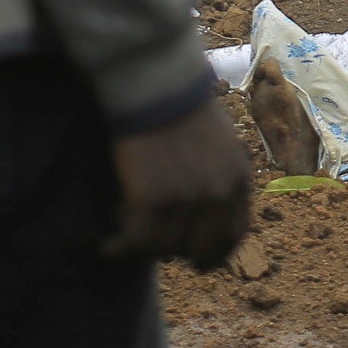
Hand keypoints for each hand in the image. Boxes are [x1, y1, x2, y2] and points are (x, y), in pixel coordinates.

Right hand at [104, 100, 254, 267]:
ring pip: (166, 248)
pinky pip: (138, 243)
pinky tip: (108, 246)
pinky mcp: (153, 199)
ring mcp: (187, 200)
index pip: (234, 235)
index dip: (214, 254)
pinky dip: (120, 249)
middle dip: (177, 251)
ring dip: (144, 248)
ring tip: (124, 237)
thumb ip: (220, 176)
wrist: (157, 87)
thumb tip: (206, 208)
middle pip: (200, 249)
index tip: (198, 261)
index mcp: (239, 180)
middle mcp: (218, 195)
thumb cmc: (183, 107)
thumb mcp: (222, 142)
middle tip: (156, 245)